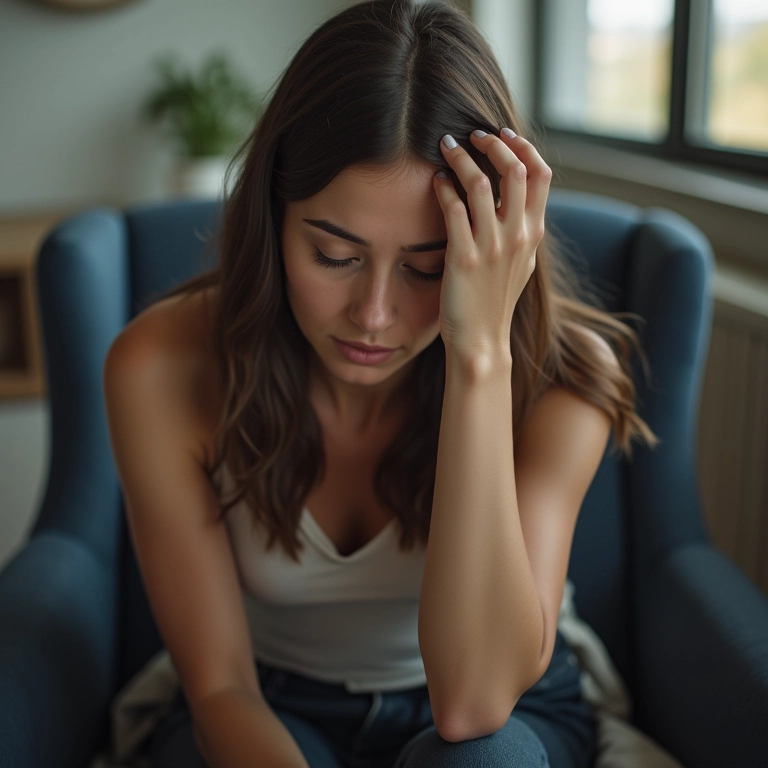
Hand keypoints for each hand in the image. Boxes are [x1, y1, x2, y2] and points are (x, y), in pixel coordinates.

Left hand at [433, 128, 551, 365]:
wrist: (482, 339)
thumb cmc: (495, 300)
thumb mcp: (521, 261)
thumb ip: (523, 228)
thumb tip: (517, 196)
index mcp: (533, 232)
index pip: (541, 175)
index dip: (523, 147)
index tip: (504, 134)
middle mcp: (517, 236)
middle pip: (514, 171)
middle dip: (492, 144)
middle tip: (472, 135)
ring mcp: (491, 247)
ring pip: (481, 184)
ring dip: (461, 159)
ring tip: (447, 147)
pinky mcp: (463, 258)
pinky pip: (454, 210)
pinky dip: (444, 188)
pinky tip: (435, 181)